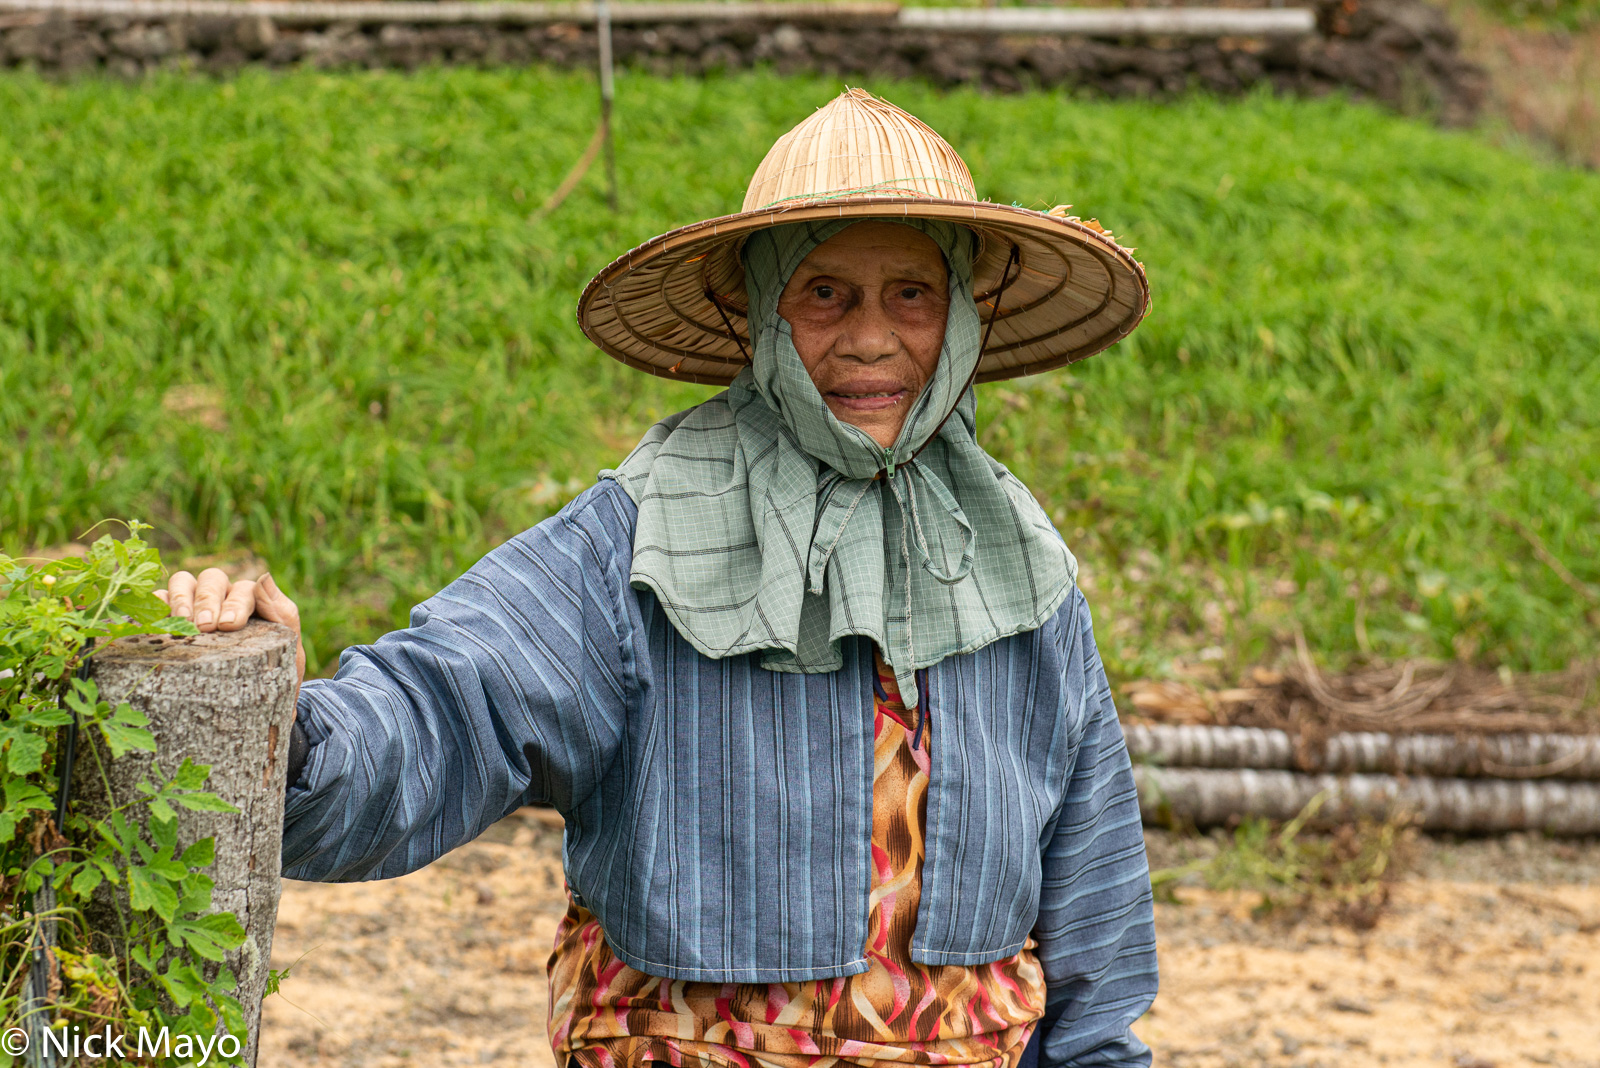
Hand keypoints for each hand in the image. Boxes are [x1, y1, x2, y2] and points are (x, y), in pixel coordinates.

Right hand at [155, 568, 306, 689]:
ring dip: (181, 598)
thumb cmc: (272, 678)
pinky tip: (154, 622)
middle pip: (212, 580)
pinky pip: (157, 601)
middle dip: (208, 601)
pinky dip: (155, 606)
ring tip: (181, 623)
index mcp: (252, 602)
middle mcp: (222, 597)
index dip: (236, 603)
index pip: (245, 589)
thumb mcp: (288, 650)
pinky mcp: (168, 618)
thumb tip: (265, 578)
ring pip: (183, 582)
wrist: (252, 709)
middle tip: (204, 628)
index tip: (229, 626)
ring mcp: (194, 605)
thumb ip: (283, 614)